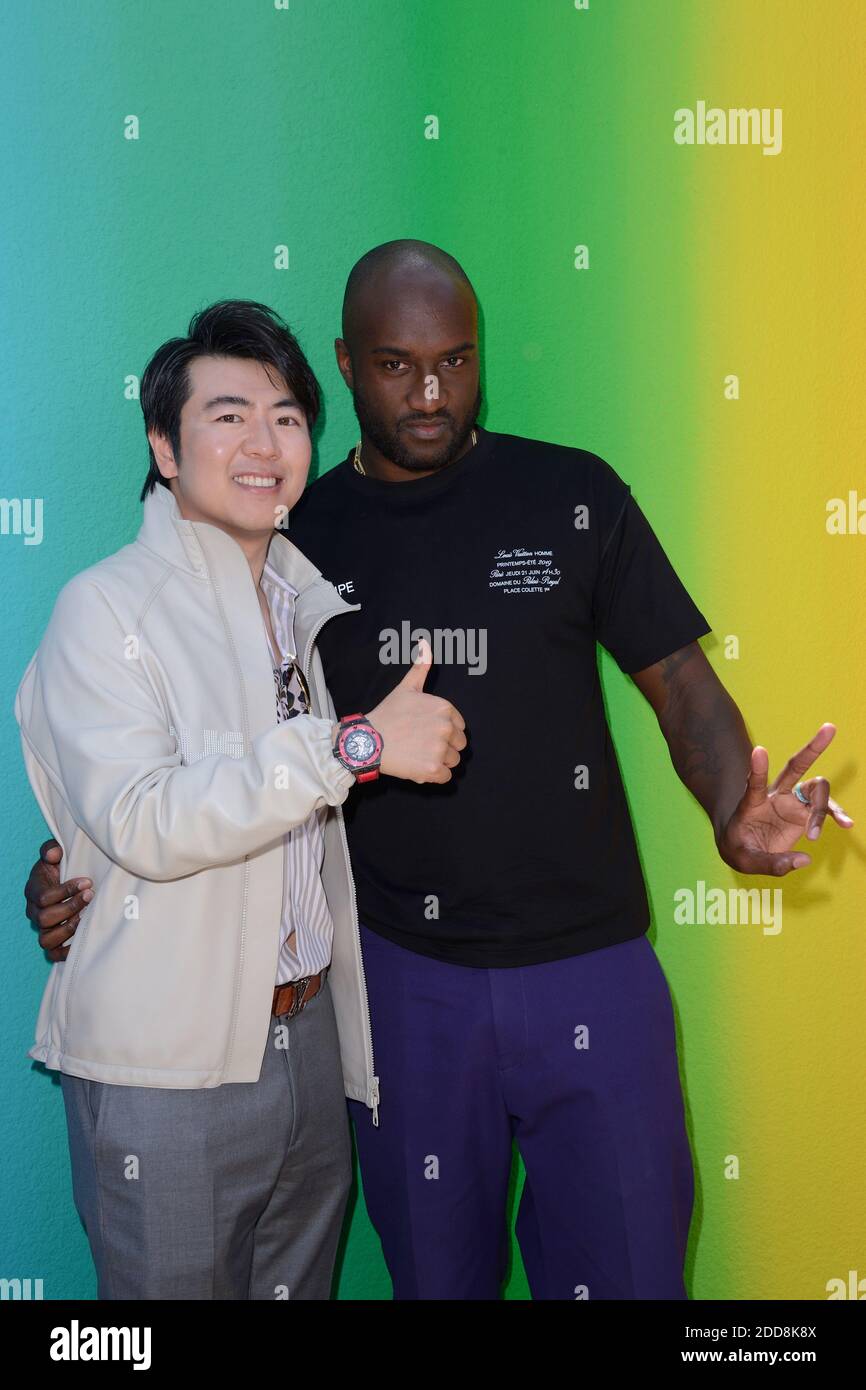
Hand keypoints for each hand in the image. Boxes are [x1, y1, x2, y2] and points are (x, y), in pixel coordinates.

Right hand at [24, 839, 93, 959]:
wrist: (67, 882)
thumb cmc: (61, 868)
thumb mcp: (55, 854)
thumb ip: (51, 849)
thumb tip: (54, 854)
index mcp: (33, 891)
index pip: (43, 897)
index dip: (66, 891)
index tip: (87, 882)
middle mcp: (34, 913)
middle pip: (45, 919)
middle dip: (70, 907)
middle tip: (90, 896)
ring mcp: (42, 929)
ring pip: (46, 939)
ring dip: (68, 929)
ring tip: (86, 917)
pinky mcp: (52, 943)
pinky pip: (53, 955)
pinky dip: (66, 952)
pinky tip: (83, 940)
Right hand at [365, 638, 467, 783]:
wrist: (367, 740)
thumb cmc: (387, 715)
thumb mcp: (406, 688)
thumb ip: (421, 667)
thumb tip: (426, 643)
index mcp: (445, 708)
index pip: (459, 727)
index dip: (443, 732)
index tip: (425, 732)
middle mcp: (446, 727)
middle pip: (459, 745)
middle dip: (443, 748)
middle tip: (420, 745)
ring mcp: (440, 749)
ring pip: (453, 762)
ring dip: (438, 762)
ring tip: (417, 754)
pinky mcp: (432, 769)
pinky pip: (445, 777)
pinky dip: (433, 776)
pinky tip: (416, 766)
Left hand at [716, 723, 852, 875]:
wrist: (744, 845)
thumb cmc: (739, 847)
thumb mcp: (744, 860)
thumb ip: (771, 863)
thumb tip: (804, 860)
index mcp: (751, 802)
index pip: (753, 783)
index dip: (757, 768)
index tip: (759, 750)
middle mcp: (774, 795)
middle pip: (795, 767)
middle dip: (812, 748)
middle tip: (830, 727)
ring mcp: (792, 802)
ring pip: (817, 790)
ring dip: (822, 809)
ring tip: (812, 836)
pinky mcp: (804, 813)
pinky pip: (826, 809)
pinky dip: (837, 815)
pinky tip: (846, 824)